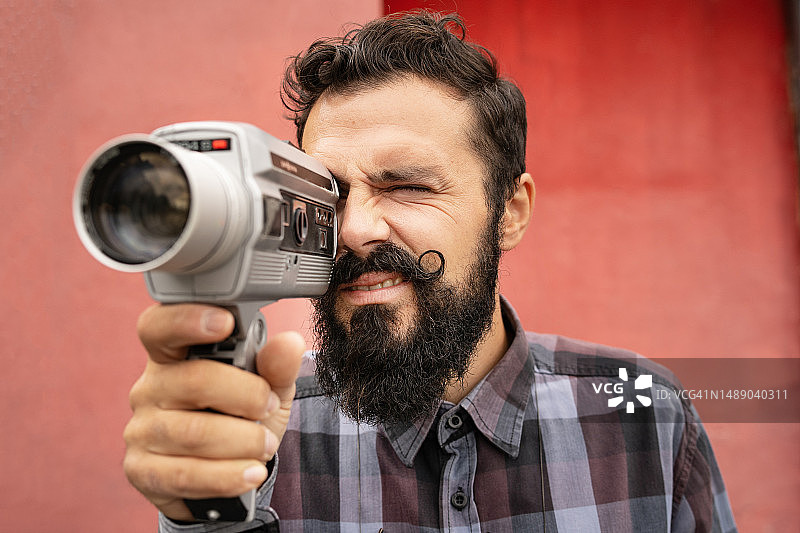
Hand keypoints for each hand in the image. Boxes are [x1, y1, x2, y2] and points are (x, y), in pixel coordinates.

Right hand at [122, 303, 304, 521]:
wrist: (224, 472)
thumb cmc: (239, 416)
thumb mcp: (267, 388)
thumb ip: (277, 365)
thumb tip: (288, 343)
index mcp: (174, 356)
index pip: (160, 327)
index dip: (186, 320)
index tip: (225, 322)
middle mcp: (150, 388)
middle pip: (194, 381)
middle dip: (246, 396)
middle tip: (268, 406)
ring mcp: (141, 430)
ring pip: (194, 433)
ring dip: (243, 441)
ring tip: (265, 445)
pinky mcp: (141, 471)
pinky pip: (186, 474)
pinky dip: (227, 476)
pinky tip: (250, 473)